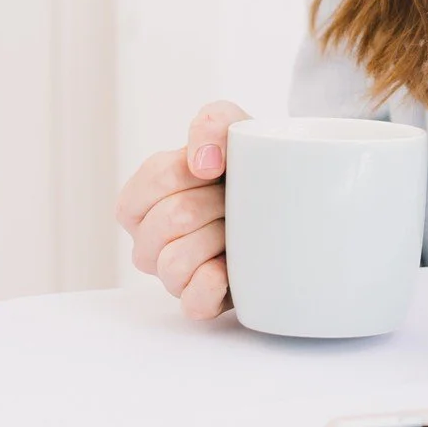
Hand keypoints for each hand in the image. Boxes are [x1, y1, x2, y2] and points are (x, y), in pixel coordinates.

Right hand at [114, 101, 249, 319]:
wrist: (287, 199)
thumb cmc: (245, 165)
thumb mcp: (232, 127)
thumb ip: (212, 123)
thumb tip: (203, 162)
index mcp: (140, 200)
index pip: (155, 178)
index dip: (193, 169)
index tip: (219, 167)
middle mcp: (147, 240)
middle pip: (170, 220)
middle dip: (214, 203)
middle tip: (234, 200)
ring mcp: (169, 274)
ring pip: (174, 263)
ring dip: (219, 239)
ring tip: (238, 229)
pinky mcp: (199, 301)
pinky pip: (192, 303)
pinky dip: (212, 285)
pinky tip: (230, 268)